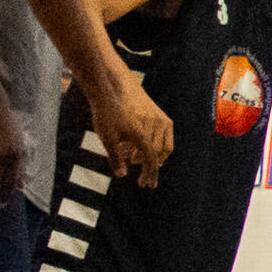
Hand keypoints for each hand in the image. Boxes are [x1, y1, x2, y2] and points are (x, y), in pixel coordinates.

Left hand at [93, 68, 174, 185]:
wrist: (111, 86)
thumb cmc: (106, 112)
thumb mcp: (107, 137)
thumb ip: (115, 157)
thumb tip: (122, 176)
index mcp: (141, 133)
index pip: (150, 159)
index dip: (149, 173)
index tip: (146, 185)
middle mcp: (154, 126)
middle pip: (158, 154)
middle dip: (151, 169)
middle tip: (144, 182)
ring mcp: (159, 119)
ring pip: (163, 145)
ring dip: (153, 158)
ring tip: (142, 167)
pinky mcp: (159, 114)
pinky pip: (165, 135)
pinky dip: (158, 146)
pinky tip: (145, 151)